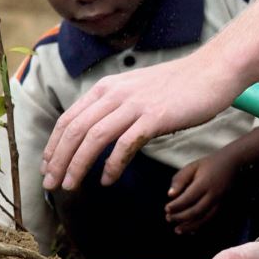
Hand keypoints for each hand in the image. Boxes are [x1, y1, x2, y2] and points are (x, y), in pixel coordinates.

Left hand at [40, 53, 235, 190]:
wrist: (211, 71)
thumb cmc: (178, 84)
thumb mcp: (137, 88)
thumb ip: (116, 104)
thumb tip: (96, 129)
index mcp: (109, 86)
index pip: (70, 117)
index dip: (54, 144)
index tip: (47, 166)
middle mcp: (116, 93)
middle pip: (76, 129)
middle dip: (58, 159)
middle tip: (51, 184)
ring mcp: (135, 104)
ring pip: (94, 138)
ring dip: (78, 165)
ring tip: (71, 186)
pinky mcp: (154, 117)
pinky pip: (125, 145)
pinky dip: (112, 165)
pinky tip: (107, 180)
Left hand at [165, 152, 236, 233]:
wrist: (233, 164)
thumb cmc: (209, 164)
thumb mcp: (193, 166)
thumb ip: (180, 179)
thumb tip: (170, 195)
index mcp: (204, 183)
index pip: (187, 198)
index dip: (176, 206)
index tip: (166, 208)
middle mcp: (213, 195)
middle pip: (195, 211)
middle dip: (180, 217)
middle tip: (168, 218)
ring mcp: (220, 202)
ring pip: (203, 219)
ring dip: (189, 227)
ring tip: (177, 230)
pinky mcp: (223, 207)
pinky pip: (210, 220)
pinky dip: (199, 226)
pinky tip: (190, 230)